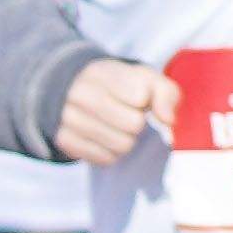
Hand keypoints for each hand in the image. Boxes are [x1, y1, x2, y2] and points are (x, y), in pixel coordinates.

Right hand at [52, 56, 172, 167]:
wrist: (74, 91)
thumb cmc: (119, 86)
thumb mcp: (145, 78)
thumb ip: (166, 93)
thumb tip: (168, 120)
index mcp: (101, 72)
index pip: (140, 96)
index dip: (144, 101)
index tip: (135, 97)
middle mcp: (80, 93)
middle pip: (133, 124)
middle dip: (137, 123)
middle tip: (126, 114)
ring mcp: (68, 118)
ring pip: (122, 146)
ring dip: (126, 140)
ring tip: (115, 126)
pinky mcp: (64, 141)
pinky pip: (106, 159)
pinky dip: (111, 152)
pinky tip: (103, 138)